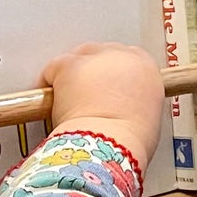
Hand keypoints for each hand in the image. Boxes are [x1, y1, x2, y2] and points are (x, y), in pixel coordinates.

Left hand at [42, 42, 164, 169]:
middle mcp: (122, 55)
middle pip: (100, 53)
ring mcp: (94, 58)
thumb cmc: (130, 140)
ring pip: (77, 58)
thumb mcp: (147, 115)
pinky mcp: (70, 65)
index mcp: (145, 66)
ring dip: (72, 75)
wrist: (113, 143)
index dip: (112, 72)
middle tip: (83, 96)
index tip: (105, 86)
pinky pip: (54, 67)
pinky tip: (52, 100)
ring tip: (69, 101)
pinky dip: (49, 82)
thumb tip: (124, 107)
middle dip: (91, 72)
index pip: (127, 57)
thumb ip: (135, 100)